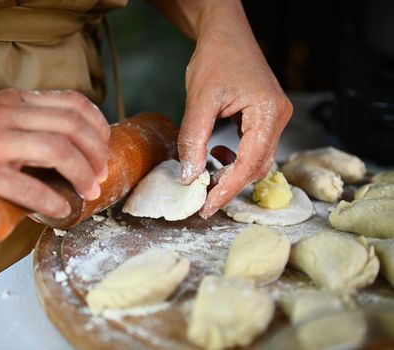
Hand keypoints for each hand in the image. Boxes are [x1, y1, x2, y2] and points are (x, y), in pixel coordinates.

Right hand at [0, 88, 109, 217]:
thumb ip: (24, 121)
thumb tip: (61, 145)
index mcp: (15, 100)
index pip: (74, 104)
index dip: (99, 127)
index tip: (103, 147)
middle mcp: (9, 115)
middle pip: (74, 127)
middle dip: (97, 154)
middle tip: (100, 175)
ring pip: (57, 151)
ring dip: (82, 174)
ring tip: (88, 191)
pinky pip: (26, 185)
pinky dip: (51, 199)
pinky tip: (60, 210)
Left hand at [177, 1, 292, 218]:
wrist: (225, 34)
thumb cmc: (216, 58)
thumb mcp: (199, 100)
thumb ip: (194, 139)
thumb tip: (189, 176)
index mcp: (268, 113)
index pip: (250, 164)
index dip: (227, 189)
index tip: (206, 207)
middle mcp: (279, 118)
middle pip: (257, 166)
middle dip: (229, 184)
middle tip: (202, 197)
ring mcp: (275, 118)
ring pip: (257, 160)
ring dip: (232, 172)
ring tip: (206, 174)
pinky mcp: (266, 118)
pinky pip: (254, 148)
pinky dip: (235, 158)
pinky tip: (217, 154)